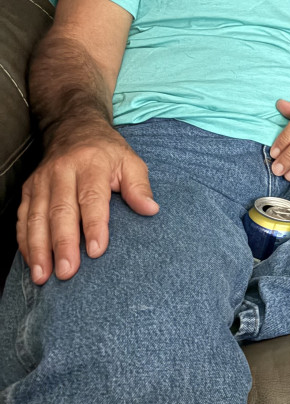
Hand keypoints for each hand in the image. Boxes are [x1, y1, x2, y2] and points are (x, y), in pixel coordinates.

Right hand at [17, 127, 158, 283]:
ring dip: (39, 248)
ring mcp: (41, 181)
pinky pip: (23, 218)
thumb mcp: (130, 161)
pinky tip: (31, 262)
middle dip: (63, 244)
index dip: (94, 225)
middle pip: (61, 211)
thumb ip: (139, 186)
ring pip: (37, 217)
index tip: (98, 250)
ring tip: (44, 275)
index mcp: (91, 165)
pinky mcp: (28, 190)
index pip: (92, 198)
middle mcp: (62, 172)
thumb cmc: (107, 152)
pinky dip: (24, 241)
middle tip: (68, 272)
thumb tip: (151, 209)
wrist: (73, 128)